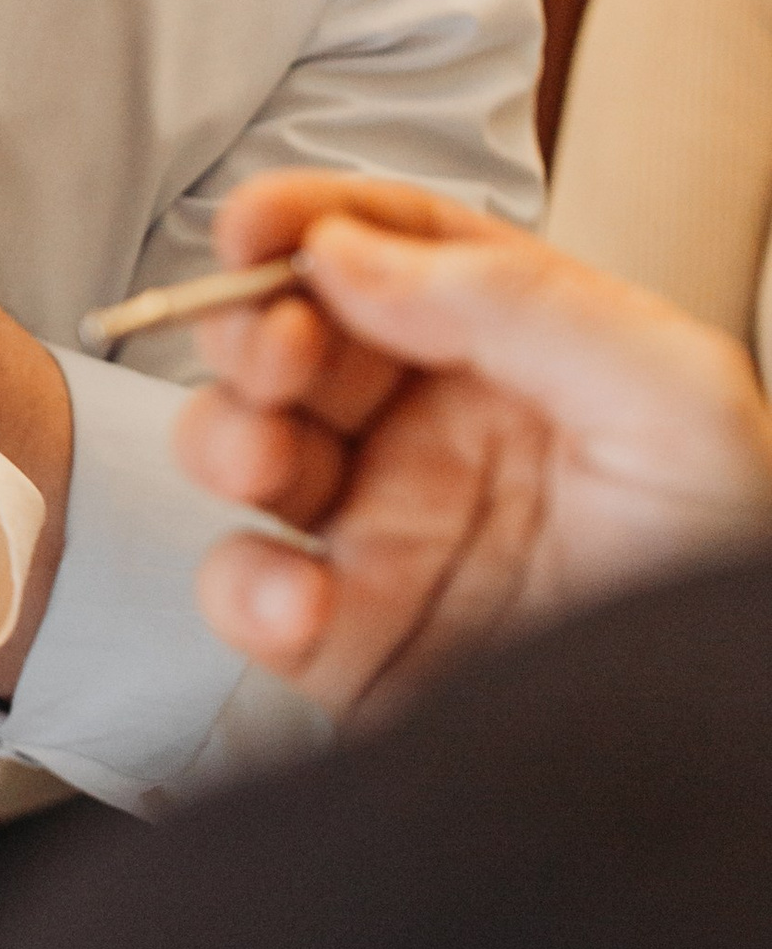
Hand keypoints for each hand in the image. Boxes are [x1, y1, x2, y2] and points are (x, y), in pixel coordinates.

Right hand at [178, 171, 771, 717]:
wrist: (718, 727)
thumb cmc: (723, 561)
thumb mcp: (672, 393)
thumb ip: (519, 301)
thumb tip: (351, 255)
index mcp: (514, 354)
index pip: (392, 253)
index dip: (313, 221)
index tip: (255, 226)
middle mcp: (433, 434)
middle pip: (296, 342)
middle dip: (252, 327)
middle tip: (274, 346)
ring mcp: (383, 534)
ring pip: (247, 453)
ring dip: (225, 438)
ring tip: (264, 460)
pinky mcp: (348, 641)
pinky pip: (251, 595)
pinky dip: (244, 588)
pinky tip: (299, 592)